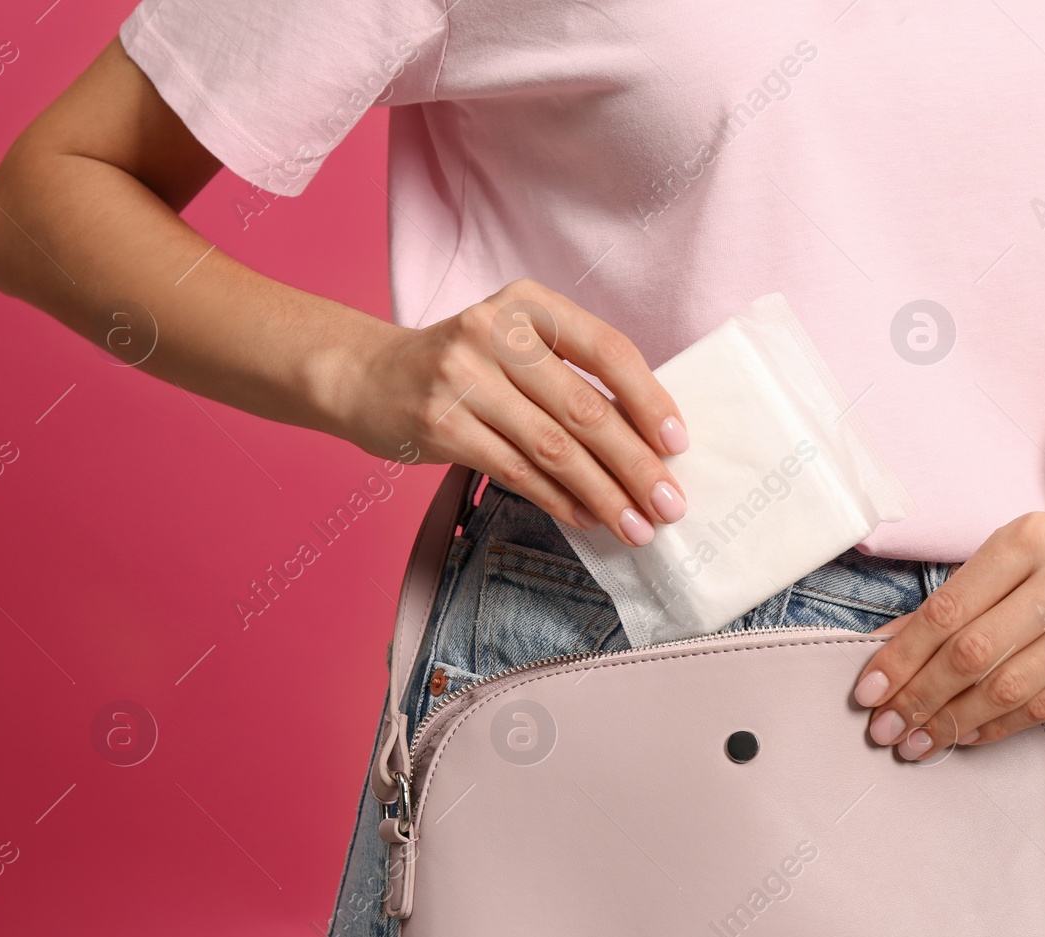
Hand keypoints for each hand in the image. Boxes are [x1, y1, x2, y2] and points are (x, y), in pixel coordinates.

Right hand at [329, 278, 688, 546]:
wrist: (366, 376)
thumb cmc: (463, 367)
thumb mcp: (515, 344)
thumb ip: (572, 376)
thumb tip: (648, 442)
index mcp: (528, 303)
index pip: (607, 348)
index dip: (648, 399)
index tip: (678, 444)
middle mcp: (495, 331)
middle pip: (584, 408)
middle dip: (636, 464)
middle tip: (670, 503)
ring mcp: (463, 378)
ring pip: (553, 448)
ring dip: (603, 494)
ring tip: (636, 526)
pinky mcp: (441, 425)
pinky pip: (516, 472)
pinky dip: (559, 501)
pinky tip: (587, 519)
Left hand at [852, 511, 1044, 758]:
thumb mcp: (1010, 561)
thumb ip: (954, 602)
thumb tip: (886, 649)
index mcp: (1030, 539)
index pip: (948, 609)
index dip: (902, 656)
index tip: (869, 690)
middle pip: (974, 653)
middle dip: (919, 697)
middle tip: (885, 727)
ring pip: (1008, 689)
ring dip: (952, 722)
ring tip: (916, 741)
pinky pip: (1043, 709)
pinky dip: (994, 728)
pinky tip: (963, 735)